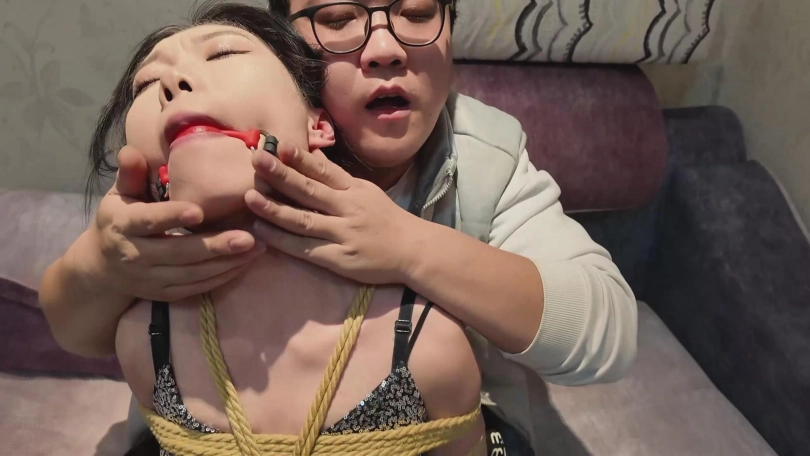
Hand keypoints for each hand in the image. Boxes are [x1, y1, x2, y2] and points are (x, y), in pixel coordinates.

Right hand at [71, 146, 264, 301]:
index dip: (172, 217)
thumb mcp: (118, 195)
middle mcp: (136, 255)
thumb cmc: (118, 220)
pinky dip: (223, 276)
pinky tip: (245, 263)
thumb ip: (129, 175)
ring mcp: (152, 278)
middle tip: (248, 237)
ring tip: (257, 247)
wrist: (102, 267)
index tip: (199, 210)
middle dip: (215, 246)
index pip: (149, 221)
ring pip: (193, 273)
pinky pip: (198, 287)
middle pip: (180, 252)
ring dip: (227, 262)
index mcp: (124, 225)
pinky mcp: (166, 293)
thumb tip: (130, 150)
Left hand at [246, 142, 424, 284]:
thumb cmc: (386, 220)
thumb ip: (338, 181)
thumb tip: (308, 161)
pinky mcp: (340, 258)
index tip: (278, 145)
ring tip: (250, 198)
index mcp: (354, 190)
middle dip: (281, 175)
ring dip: (275, 208)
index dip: (301, 158)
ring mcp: (344, 234)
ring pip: (305, 220)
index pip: (325, 171)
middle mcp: (348, 208)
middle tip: (256, 160)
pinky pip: (306, 248)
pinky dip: (283, 240)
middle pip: (310, 190)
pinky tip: (263, 231)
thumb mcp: (366, 193)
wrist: (414, 250)